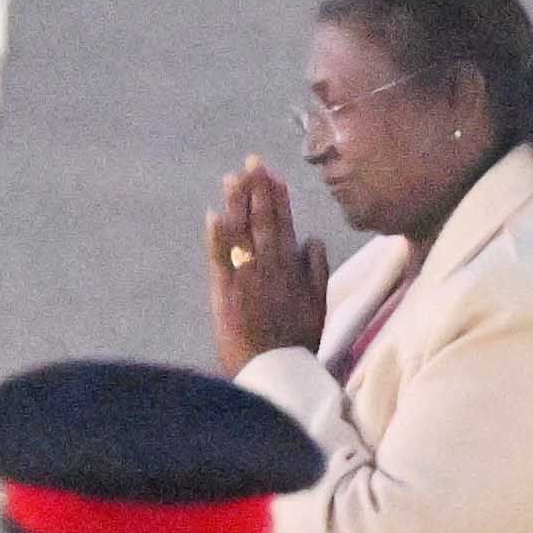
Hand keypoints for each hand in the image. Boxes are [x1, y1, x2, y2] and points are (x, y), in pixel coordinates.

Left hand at [205, 157, 329, 363]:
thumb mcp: (319, 303)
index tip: (273, 175)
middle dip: (257, 189)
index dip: (278, 197)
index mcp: (293, 267)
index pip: (285, 223)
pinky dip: (217, 235)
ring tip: (233, 178)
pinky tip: (213, 215)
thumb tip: (310, 238)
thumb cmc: (298, 340)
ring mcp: (246, 275)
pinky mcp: (225, 291)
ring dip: (237, 203)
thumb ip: (316, 268)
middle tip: (251, 162)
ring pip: (242, 232)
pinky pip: (220, 257)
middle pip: (262, 220)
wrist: (276, 369)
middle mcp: (270, 265)